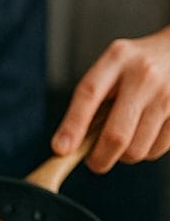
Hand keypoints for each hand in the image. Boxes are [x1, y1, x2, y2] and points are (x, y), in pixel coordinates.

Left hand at [52, 25, 169, 171]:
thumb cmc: (134, 67)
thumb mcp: (109, 69)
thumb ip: (89, 102)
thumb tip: (68, 147)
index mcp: (116, 60)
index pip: (89, 94)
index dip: (72, 126)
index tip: (61, 149)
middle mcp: (144, 75)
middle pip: (116, 135)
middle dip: (99, 158)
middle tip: (94, 160)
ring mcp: (168, 94)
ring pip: (136, 150)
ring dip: (123, 156)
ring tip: (124, 139)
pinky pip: (156, 150)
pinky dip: (145, 151)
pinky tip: (144, 134)